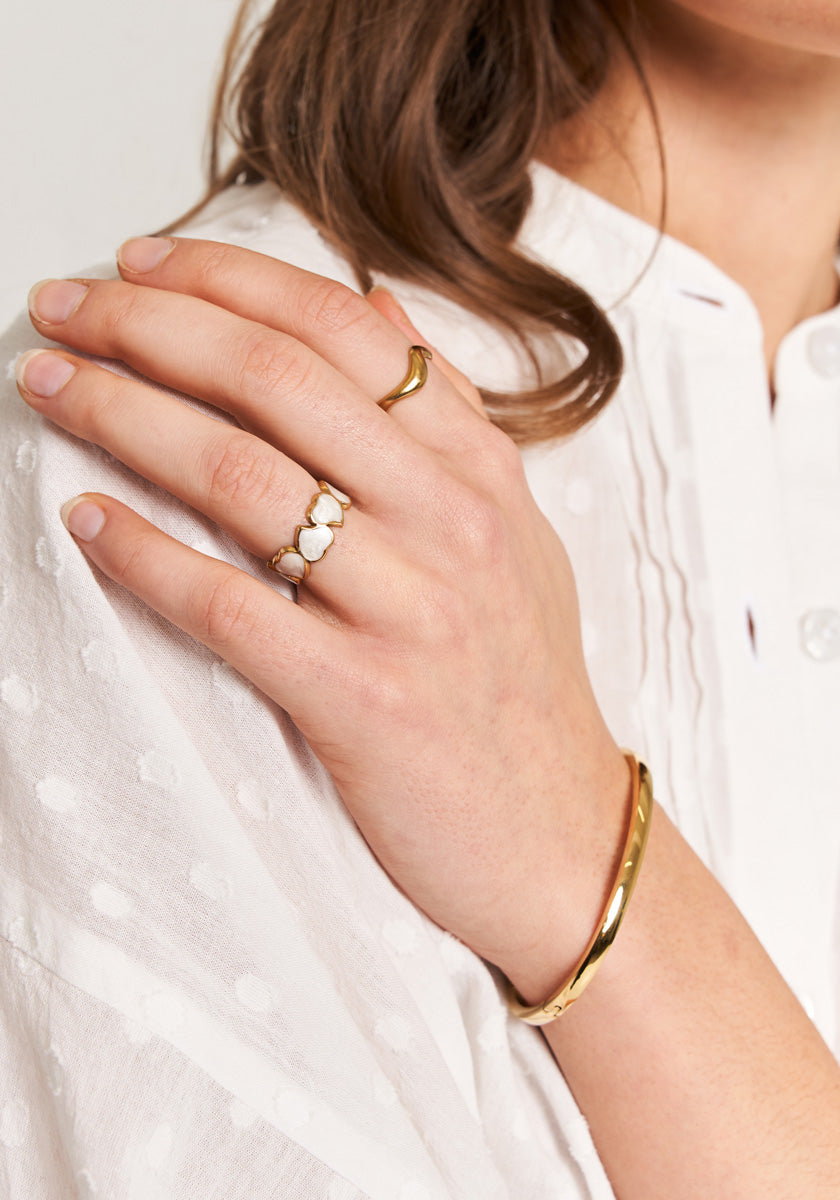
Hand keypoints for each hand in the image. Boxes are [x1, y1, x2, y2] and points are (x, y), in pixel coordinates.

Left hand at [17, 237, 628, 989]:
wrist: (561, 833)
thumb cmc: (524, 685)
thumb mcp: (518, 533)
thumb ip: (452, 419)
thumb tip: (379, 311)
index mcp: (480, 469)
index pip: (341, 327)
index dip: (225, 280)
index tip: (141, 265)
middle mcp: (450, 520)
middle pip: (275, 380)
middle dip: (148, 326)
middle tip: (65, 308)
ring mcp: (411, 607)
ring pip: (240, 476)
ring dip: (122, 417)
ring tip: (50, 387)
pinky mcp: (364, 699)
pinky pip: (229, 607)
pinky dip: (144, 555)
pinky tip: (85, 520)